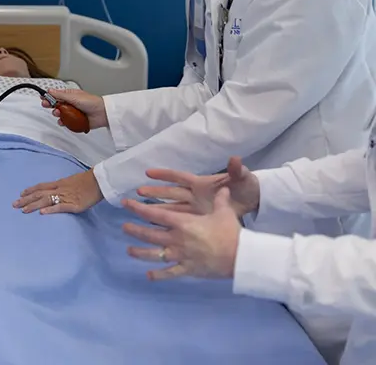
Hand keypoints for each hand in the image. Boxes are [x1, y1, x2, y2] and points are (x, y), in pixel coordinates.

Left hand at [13, 169, 103, 213]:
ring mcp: (66, 197)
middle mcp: (59, 189)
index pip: (41, 186)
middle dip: (26, 199)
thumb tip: (55, 191)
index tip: (20, 194)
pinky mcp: (74, 205)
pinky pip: (61, 207)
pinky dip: (51, 209)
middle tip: (14, 204)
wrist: (98, 182)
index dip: (30, 190)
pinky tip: (43, 213)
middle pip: (40, 194)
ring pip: (46, 200)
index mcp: (59, 184)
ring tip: (24, 210)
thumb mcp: (71, 182)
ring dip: (34, 205)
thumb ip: (62, 186)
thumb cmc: (86, 182)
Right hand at [40, 89, 107, 129]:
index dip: (49, 97)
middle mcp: (70, 104)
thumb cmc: (91, 102)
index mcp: (70, 96)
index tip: (42, 98)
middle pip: (56, 105)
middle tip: (46, 105)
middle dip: (50, 105)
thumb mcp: (73, 97)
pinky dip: (63, 122)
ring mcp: (72, 113)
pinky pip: (66, 122)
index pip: (56, 95)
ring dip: (57, 114)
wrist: (101, 113)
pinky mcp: (75, 121)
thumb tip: (50, 90)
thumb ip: (60, 95)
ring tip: (58, 113)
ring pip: (60, 114)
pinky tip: (62, 122)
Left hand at [122, 188, 241, 280]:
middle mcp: (177, 238)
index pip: (154, 214)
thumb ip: (220, 200)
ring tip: (128, 250)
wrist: (240, 257)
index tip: (126, 204)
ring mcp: (181, 255)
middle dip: (135, 230)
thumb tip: (223, 188)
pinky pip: (170, 273)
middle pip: (150, 234)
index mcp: (182, 222)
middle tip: (123, 227)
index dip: (138, 209)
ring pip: (155, 254)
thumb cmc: (230, 232)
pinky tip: (148, 276)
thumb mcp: (223, 212)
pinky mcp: (188, 270)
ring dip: (140, 252)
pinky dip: (158, 275)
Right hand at [136, 156, 259, 218]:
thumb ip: (236, 170)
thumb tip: (235, 159)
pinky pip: (183, 225)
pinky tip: (159, 233)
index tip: (148, 173)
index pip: (180, 177)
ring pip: (173, 210)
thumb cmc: (246, 188)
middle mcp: (195, 196)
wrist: (254, 204)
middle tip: (138, 194)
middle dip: (155, 193)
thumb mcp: (242, 178)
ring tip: (141, 212)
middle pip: (171, 194)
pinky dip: (171, 228)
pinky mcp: (201, 222)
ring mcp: (196, 210)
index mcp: (201, 184)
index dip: (165, 175)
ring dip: (158, 211)